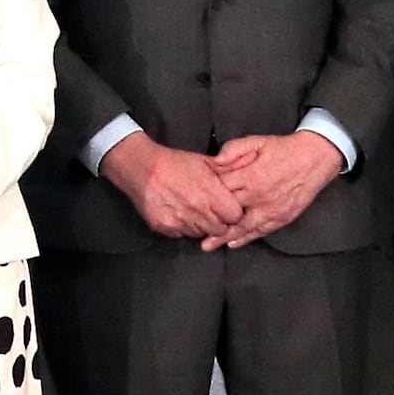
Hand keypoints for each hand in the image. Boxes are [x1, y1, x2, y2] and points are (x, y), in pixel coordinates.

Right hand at [103, 131, 247, 245]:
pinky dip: (185, 227)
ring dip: (202, 226)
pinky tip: (180, 213)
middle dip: (219, 221)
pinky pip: (184, 234)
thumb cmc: (174, 163)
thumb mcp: (204, 161)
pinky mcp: (166, 227)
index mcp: (209, 191)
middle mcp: (197, 208)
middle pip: (220, 228)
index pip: (235, 216)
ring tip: (194, 210)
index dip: (233, 213)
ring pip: (202, 233)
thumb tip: (252, 160)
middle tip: (211, 210)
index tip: (227, 207)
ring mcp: (180, 219)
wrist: (141, 167)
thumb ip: (229, 166)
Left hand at [203, 129, 343, 246]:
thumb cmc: (285, 149)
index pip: (221, 189)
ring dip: (224, 237)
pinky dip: (246, 239)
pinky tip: (234, 243)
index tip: (193, 201)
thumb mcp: (257, 141)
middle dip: (210, 221)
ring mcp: (271, 209)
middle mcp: (259, 196)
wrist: (316, 158)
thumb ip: (234, 149)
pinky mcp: (282, 217)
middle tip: (193, 229)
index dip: (206, 195)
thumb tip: (215, 161)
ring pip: (243, 227)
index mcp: (251, 176)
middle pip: (228, 212)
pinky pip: (261, 231)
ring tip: (208, 245)